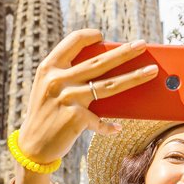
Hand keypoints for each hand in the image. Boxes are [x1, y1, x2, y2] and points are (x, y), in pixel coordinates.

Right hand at [16, 29, 158, 164]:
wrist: (32, 146)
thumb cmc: (46, 114)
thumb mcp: (49, 89)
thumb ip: (69, 76)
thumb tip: (107, 69)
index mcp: (49, 67)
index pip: (72, 41)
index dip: (89, 36)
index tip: (103, 36)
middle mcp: (58, 80)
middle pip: (99, 62)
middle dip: (124, 52)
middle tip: (143, 44)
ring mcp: (67, 98)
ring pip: (109, 85)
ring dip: (134, 77)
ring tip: (151, 71)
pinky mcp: (75, 119)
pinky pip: (101, 121)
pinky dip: (110, 126)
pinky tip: (118, 128)